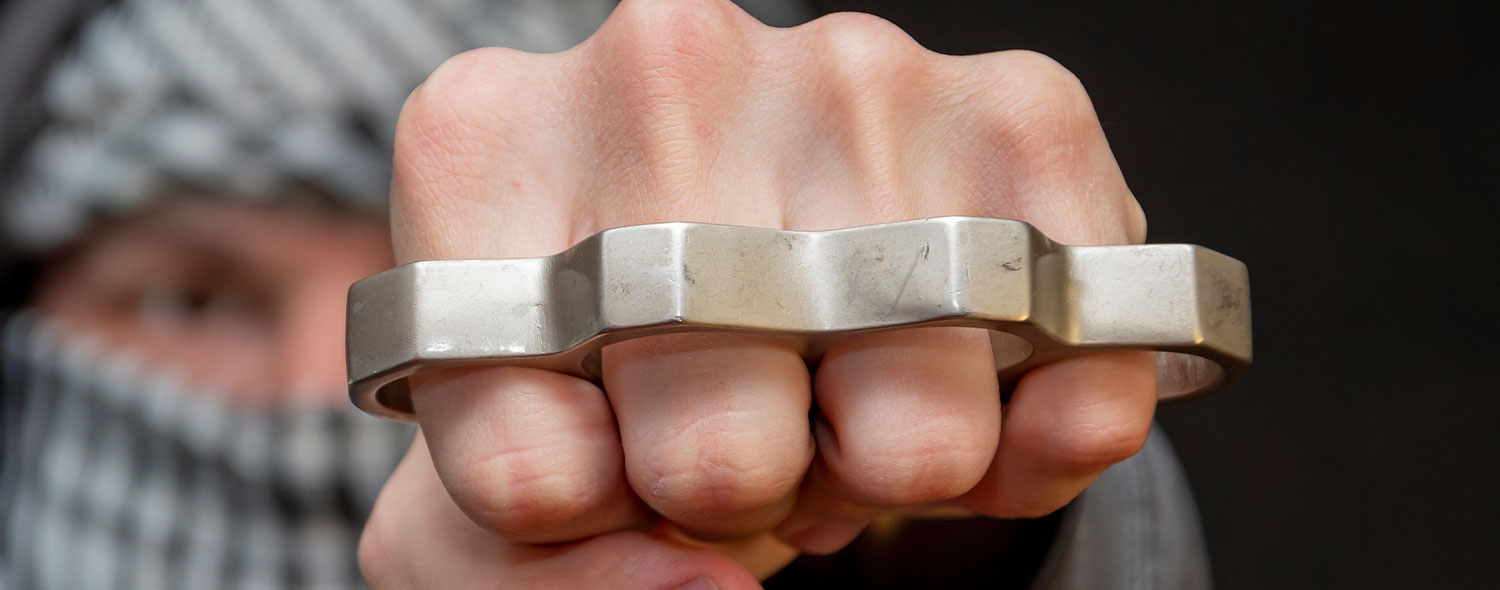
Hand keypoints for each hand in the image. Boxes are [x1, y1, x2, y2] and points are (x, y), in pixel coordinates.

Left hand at [360, 0, 1155, 586]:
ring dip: (884, 462)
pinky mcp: (1018, 111)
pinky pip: (1078, 380)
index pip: (532, 472)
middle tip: (741, 421)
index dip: (595, 518)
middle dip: (744, 490)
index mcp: (482, 149)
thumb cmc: (600, 364)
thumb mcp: (495, 487)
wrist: (734, 226)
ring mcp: (852, 76)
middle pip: (720, 458)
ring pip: (913, 442)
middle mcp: (662, 72)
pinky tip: (965, 389)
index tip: (612, 462)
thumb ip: (540, 582)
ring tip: (839, 386)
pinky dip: (1034, 442)